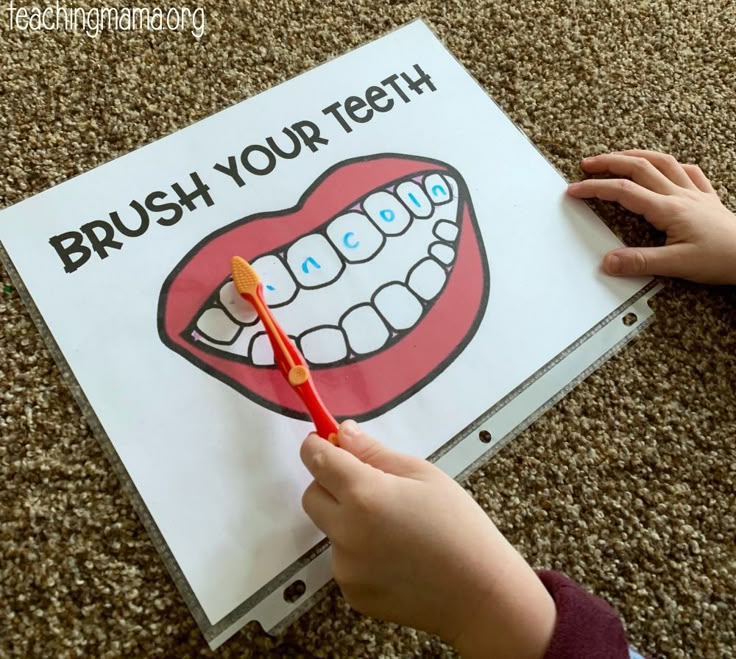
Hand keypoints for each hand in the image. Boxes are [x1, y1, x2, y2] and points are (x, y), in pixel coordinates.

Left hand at [300, 421, 555, 658]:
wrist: (479, 593)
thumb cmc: (458, 525)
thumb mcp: (423, 475)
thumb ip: (375, 453)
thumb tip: (343, 433)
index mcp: (363, 494)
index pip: (317, 461)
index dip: (315, 447)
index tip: (321, 441)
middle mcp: (345, 531)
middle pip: (312, 496)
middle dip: (329, 484)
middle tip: (366, 484)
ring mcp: (346, 567)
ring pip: (331, 530)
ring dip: (348, 520)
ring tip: (395, 529)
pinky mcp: (352, 593)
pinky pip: (345, 561)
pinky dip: (360, 553)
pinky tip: (396, 557)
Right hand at [566, 149, 735, 283]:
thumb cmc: (721, 259)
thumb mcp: (676, 265)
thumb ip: (639, 262)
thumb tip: (608, 261)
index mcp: (668, 209)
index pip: (624, 191)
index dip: (596, 188)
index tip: (575, 190)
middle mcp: (680, 195)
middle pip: (639, 167)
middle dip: (609, 162)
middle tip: (587, 164)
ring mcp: (694, 193)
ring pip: (661, 162)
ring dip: (635, 155)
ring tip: (617, 156)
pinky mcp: (707, 198)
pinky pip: (688, 171)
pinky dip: (670, 165)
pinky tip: (664, 166)